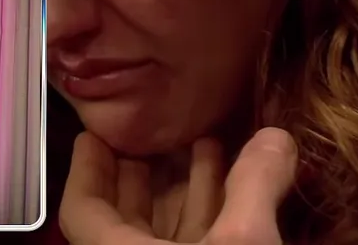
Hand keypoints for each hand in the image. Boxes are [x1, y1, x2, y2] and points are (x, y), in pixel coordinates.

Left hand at [60, 128, 296, 244]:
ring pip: (167, 233)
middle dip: (145, 169)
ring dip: (185, 188)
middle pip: (126, 217)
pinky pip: (201, 243)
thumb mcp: (243, 242)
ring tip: (208, 141)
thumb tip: (276, 134)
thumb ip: (254, 185)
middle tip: (159, 124)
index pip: (81, 209)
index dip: (88, 168)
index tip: (98, 130)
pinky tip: (241, 190)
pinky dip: (214, 216)